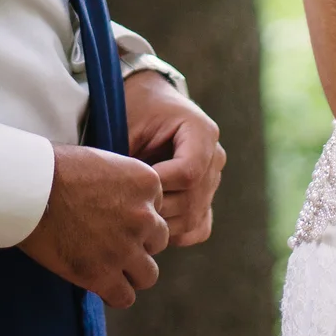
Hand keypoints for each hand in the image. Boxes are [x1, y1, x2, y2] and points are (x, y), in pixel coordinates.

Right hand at [19, 145, 168, 308]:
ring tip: (110, 268)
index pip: (157, 209)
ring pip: (148, 275)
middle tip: (112, 241)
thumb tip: (122, 202)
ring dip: (131, 272)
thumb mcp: (103, 163)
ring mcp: (126, 248)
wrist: (29, 188)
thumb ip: (123, 185)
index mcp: (147, 184)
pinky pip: (125, 297)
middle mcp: (144, 216)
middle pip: (157, 241)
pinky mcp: (103, 274)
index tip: (114, 217)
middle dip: (138, 243)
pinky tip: (100, 285)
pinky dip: (114, 294)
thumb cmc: (56, 169)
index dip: (136, 215)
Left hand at [124, 70, 225, 246]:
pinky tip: (152, 223)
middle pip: (192, 200)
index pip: (189, 173)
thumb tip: (119, 199)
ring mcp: (214, 179)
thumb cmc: (135, 110)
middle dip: (157, 208)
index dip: (159, 186)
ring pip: (194, 217)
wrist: (148, 103)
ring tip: (134, 215)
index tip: (132, 185)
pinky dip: (177, 232)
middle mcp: (215, 157)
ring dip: (162, 223)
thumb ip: (128, 161)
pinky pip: (199, 227)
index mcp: (202, 132)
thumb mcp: (128, 125)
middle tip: (126, 206)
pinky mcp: (207, 196)